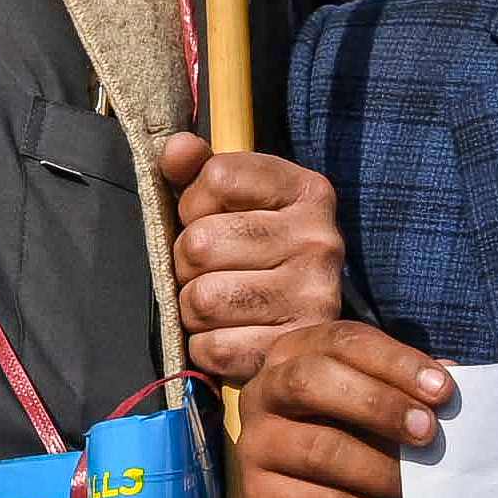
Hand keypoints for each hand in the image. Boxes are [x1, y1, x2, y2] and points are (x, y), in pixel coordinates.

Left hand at [155, 130, 344, 386]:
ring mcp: (314, 296)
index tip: (210, 218)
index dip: (194, 203)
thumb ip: (199, 168)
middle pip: (201, 243)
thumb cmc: (254, 253)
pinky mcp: (295, 347)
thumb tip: (177, 150)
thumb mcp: (233, 200)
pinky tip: (225, 334)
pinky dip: (205, 347)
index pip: (218, 178)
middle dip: (185, 262)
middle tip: (207, 271)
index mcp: (308, 190)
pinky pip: (215, 347)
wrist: (301, 325)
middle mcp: (320, 240)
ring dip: (192, 308)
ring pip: (203, 298)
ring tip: (217, 304)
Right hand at [229, 317, 450, 497]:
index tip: (443, 391)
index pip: (342, 342)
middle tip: (428, 432)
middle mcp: (263, 393)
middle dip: (378, 405)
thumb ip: (413, 389)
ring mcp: (254, 447)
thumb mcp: (385, 407)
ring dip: (381, 470)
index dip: (395, 362)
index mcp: (295, 354)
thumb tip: (454, 377)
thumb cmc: (361, 443)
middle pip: (312, 382)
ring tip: (417, 486)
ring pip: (320, 450)